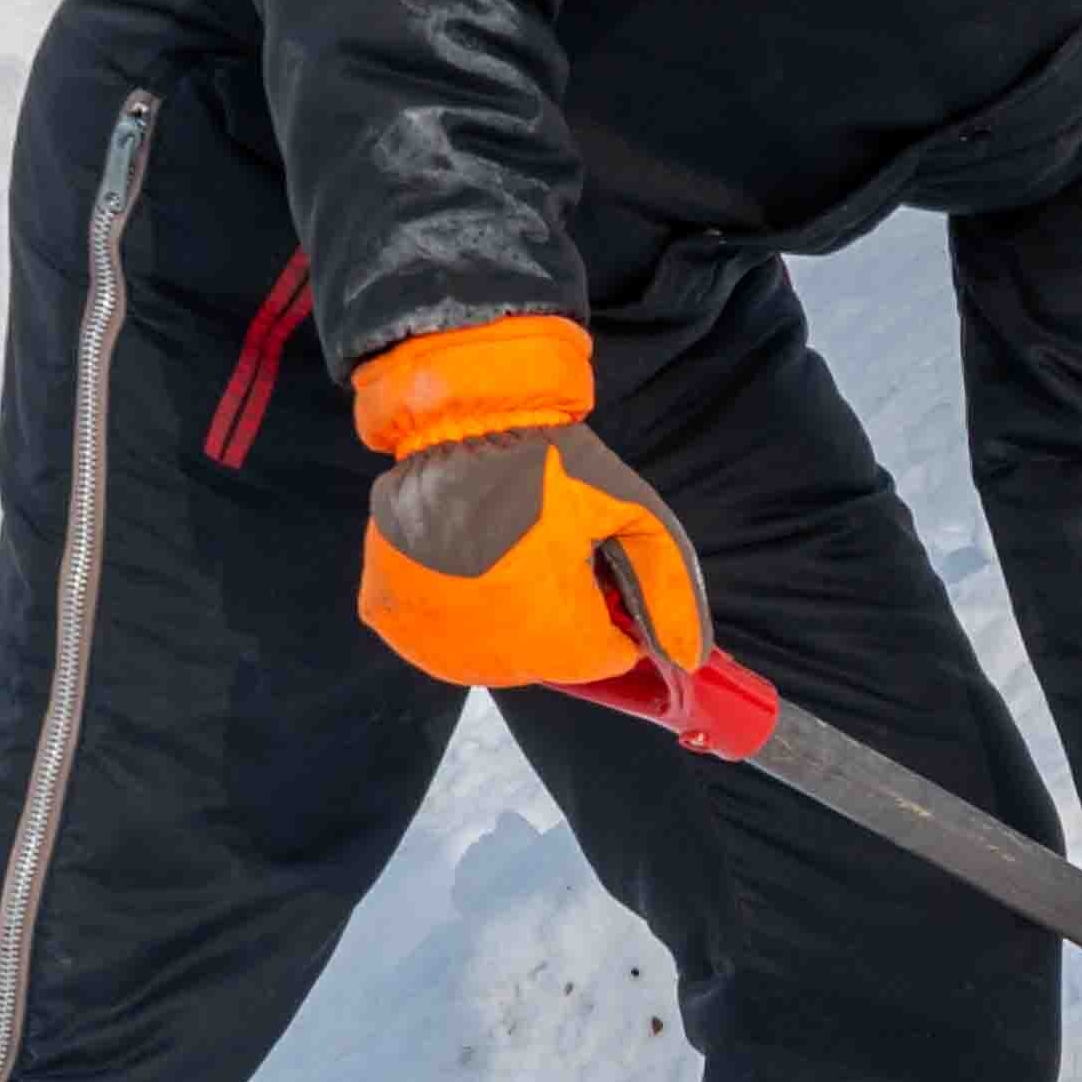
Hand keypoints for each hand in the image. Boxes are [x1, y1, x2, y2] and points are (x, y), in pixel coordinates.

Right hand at [351, 315, 708, 690]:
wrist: (458, 422)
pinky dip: (450, 607)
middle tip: (545, 550)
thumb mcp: (633, 513)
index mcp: (558, 639)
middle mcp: (494, 659)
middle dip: (559, 615)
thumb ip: (671, 588)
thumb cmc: (552, 466)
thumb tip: (691, 657)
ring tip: (502, 550)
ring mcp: (434, 643)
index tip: (595, 568)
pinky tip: (460, 560)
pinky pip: (435, 632)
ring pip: (491, 650)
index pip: (605, 657)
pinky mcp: (390, 620)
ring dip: (505, 616)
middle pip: (549, 658)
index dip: (610, 615)